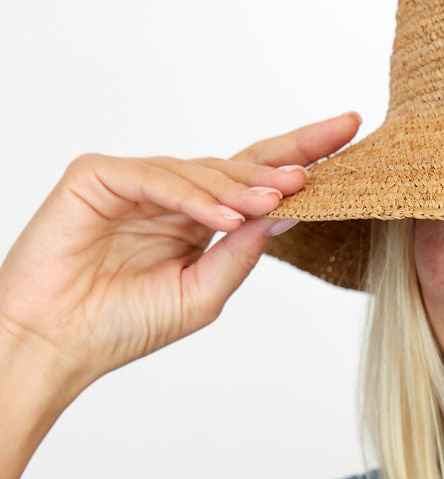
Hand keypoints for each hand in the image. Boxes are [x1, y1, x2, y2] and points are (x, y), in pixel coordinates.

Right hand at [0, 111, 360, 396]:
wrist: (57, 343)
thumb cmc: (122, 327)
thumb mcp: (202, 294)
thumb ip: (241, 253)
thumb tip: (289, 212)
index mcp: (197, 221)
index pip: (256, 181)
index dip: (302, 159)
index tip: (351, 134)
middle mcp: (170, 195)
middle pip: (238, 162)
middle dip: (289, 156)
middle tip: (336, 148)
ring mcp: (133, 181)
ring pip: (199, 170)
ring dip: (241, 187)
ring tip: (276, 199)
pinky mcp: (96, 176)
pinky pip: (155, 177)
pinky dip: (190, 196)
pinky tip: (222, 215)